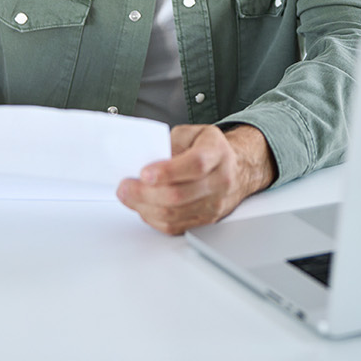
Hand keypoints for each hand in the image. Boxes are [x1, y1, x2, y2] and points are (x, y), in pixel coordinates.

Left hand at [117, 123, 276, 234]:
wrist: (235, 168)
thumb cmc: (208, 149)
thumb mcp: (191, 133)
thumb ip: (170, 142)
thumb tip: (147, 160)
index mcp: (216, 154)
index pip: (195, 165)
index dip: (168, 171)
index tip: (144, 173)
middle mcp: (219, 181)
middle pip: (179, 195)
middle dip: (145, 193)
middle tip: (125, 187)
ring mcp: (214, 204)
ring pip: (174, 215)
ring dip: (144, 208)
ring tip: (128, 196)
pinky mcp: (206, 220)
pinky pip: (175, 226)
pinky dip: (153, 219)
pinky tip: (143, 207)